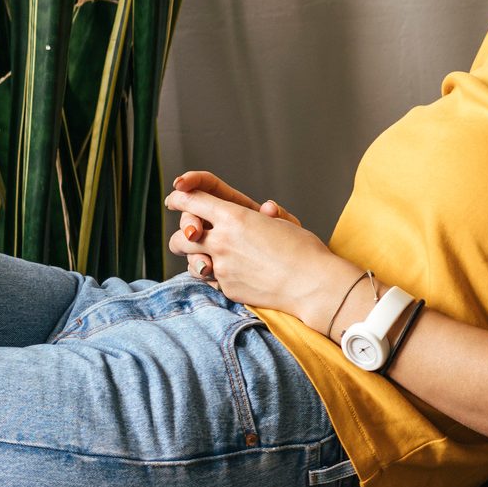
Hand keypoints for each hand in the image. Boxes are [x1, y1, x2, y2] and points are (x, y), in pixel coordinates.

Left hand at [168, 170, 303, 284]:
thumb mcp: (284, 223)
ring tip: (207, 257)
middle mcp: (222, 241)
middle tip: (189, 235)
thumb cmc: (304, 250)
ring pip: (191, 262)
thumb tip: (265, 208)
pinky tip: (234, 274)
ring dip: (194, 258)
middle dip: (181, 235)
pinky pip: (212, 281)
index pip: (191, 202)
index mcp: (234, 217)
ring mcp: (223, 268)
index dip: (179, 198)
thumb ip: (266, 215)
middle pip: (181, 237)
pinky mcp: (228, 289)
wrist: (313, 285)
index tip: (175, 199)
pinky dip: (218, 276)